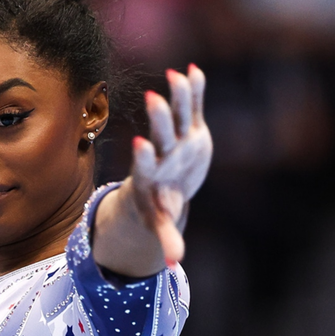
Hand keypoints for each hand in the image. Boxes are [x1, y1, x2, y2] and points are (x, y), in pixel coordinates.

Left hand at [131, 64, 212, 265]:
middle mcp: (163, 153)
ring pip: (175, 115)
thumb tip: (173, 265)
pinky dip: (195, 90)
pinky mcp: (190, 127)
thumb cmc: (158, 203)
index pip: (145, 165)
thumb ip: (166, 237)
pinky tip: (195, 70)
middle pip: (160, 134)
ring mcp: (175, 138)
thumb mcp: (161, 221)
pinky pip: (192, 106)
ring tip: (176, 76)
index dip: (144, 157)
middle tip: (152, 98)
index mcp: (153, 176)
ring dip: (177, 96)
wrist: (165, 184)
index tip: (139, 146)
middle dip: (158, 119)